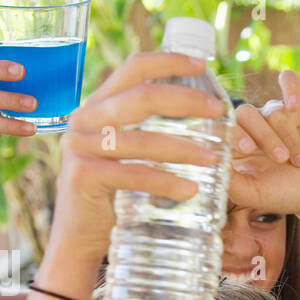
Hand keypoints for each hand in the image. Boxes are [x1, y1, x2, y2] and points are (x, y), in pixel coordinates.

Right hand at [46, 52, 227, 268]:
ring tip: (215, 159)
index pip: (133, 69)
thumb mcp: (130, 156)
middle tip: (219, 111)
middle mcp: (84, 119)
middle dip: (185, 100)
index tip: (202, 65)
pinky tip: (191, 190)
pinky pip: (133, 175)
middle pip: (141, 97)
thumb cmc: (115, 196)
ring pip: (140, 140)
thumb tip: (206, 119)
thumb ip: (151, 133)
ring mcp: (80, 146)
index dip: (168, 61)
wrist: (81, 238)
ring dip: (183, 148)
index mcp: (98, 106)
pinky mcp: (83, 175)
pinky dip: (165, 183)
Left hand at [228, 70, 299, 217]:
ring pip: (274, 109)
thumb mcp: (253, 194)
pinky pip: (289, 81)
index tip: (247, 149)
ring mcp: (277, 113)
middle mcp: (254, 125)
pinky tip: (295, 105)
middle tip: (280, 159)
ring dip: (289, 136)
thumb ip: (230, 180)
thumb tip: (211, 160)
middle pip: (248, 113)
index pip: (225, 125)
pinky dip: (291, 89)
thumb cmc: (286, 195)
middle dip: (265, 136)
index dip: (234, 132)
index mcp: (237, 144)